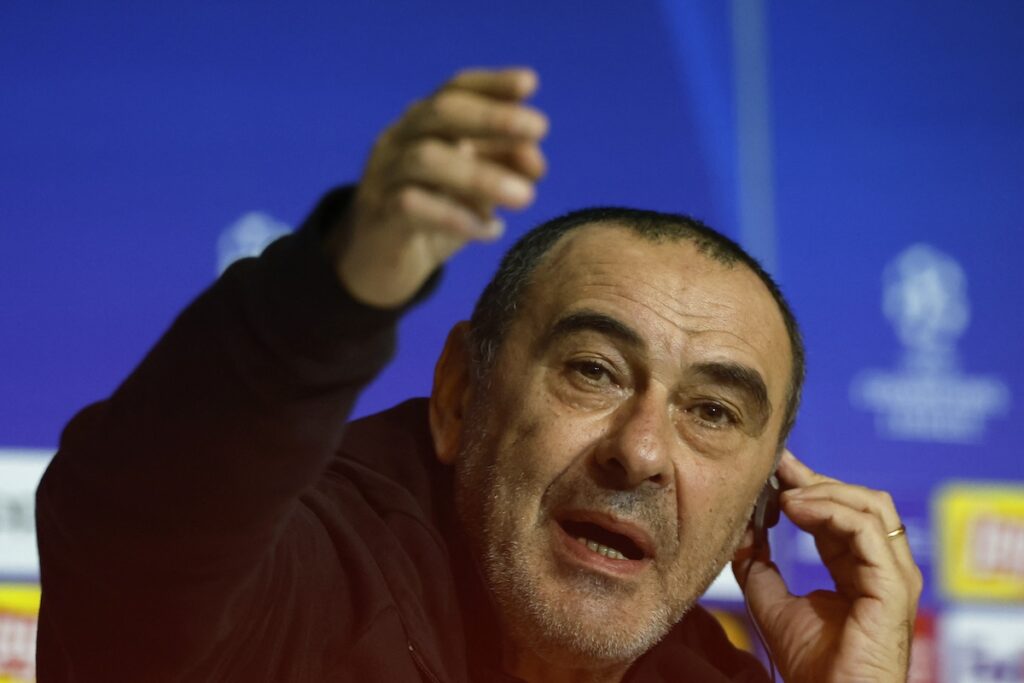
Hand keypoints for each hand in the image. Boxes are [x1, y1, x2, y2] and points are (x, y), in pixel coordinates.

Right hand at [330, 67, 547, 307]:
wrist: (378, 268)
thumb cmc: (433, 219)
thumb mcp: (475, 192)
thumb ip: (504, 169)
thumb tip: (536, 161)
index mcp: (423, 125)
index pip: (454, 91)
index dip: (491, 84)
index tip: (530, 83)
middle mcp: (399, 140)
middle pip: (441, 113)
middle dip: (492, 117)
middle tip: (541, 127)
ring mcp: (383, 176)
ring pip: (426, 159)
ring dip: (482, 175)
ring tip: (526, 197)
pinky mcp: (377, 216)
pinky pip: (412, 206)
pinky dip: (456, 217)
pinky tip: (491, 231)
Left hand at [733, 451, 922, 682]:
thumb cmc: (808, 664)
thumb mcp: (769, 598)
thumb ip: (757, 561)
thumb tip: (738, 523)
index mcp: (859, 569)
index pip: (841, 512)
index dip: (808, 486)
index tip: (773, 467)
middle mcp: (882, 567)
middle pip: (860, 500)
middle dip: (816, 479)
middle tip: (777, 467)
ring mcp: (894, 574)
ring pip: (871, 505)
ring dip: (824, 490)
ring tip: (783, 494)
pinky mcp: (894, 585)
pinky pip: (868, 529)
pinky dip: (830, 509)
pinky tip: (795, 508)